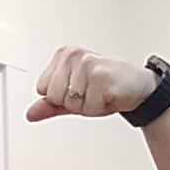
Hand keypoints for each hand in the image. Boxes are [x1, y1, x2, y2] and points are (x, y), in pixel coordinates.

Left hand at [27, 47, 156, 121]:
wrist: (139, 87)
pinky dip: (99, 107)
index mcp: (63, 55)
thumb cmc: (107, 88)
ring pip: (70, 102)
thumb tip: (30, 114)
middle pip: (52, 96)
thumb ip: (50, 104)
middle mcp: (73, 55)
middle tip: (91, 93)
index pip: (42, 89)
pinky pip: (87, 106)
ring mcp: (86, 63)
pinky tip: (109, 94)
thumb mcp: (73, 97)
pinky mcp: (99, 75)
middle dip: (72, 103)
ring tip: (100, 94)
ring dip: (87, 105)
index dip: (61, 98)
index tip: (79, 91)